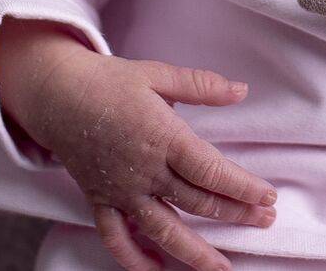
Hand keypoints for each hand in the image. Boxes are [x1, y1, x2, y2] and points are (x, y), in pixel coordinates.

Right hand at [21, 45, 277, 270]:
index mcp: (163, 136)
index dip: (242, 187)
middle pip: (197, 202)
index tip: (268, 198)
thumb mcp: (158, 73)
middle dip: (235, 214)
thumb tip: (241, 90)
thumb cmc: (109, 82)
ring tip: (223, 268)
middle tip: (265, 222)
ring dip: (195, 252)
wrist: (57, 94)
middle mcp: (144, 170)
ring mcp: (121, 190)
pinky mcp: (100, 200)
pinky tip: (157, 270)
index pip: (211, 170)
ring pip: (162, 230)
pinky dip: (135, 260)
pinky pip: (116, 238)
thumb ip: (202, 85)